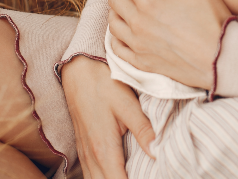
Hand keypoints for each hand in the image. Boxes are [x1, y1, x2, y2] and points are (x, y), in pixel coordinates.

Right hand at [61, 56, 154, 178]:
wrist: (78, 69)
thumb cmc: (104, 84)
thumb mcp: (128, 105)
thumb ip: (144, 130)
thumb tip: (159, 152)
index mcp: (104, 149)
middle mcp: (91, 156)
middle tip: (143, 177)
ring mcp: (84, 152)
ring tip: (131, 176)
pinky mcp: (82, 147)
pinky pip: (90, 173)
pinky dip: (102, 178)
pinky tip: (112, 175)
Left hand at [106, 0, 231, 88]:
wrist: (222, 60)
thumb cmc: (214, 22)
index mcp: (150, 2)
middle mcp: (139, 23)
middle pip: (115, 0)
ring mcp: (139, 45)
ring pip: (114, 24)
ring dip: (111, 9)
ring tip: (115, 2)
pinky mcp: (143, 62)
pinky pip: (118, 49)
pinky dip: (114, 37)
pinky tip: (118, 32)